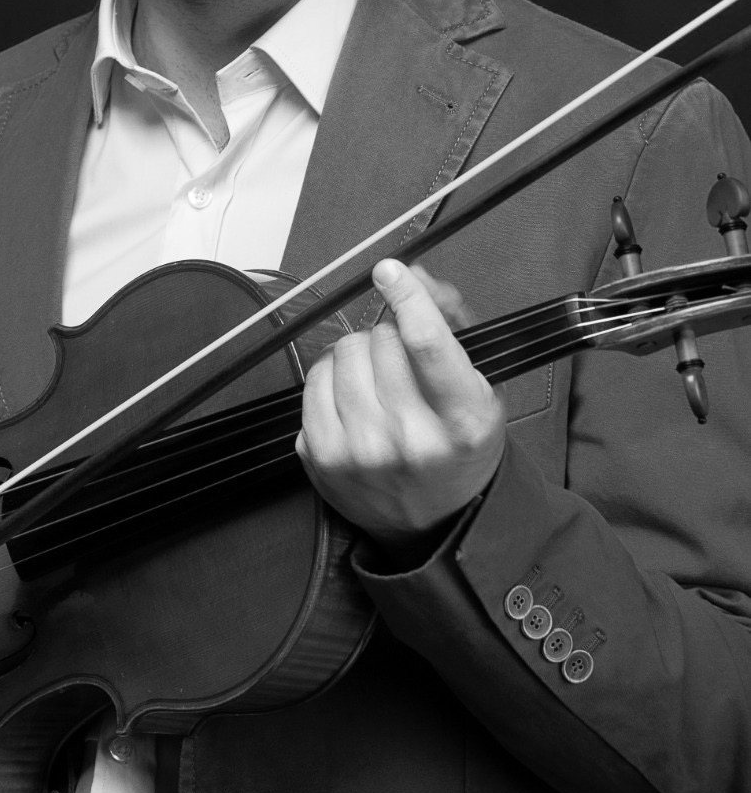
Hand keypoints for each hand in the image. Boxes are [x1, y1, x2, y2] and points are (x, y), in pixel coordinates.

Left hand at [297, 259, 505, 546]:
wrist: (436, 522)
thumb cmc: (459, 449)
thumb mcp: (479, 390)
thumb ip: (451, 326)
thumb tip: (415, 276)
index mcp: (461, 421)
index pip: (426, 344)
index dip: (406, 297)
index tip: (390, 270)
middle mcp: (411, 439)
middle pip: (380, 341)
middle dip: (390, 337)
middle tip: (401, 363)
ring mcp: (361, 451)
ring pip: (342, 354)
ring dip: (358, 355)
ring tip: (378, 383)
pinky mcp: (322, 457)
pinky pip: (314, 381)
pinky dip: (330, 378)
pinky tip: (352, 399)